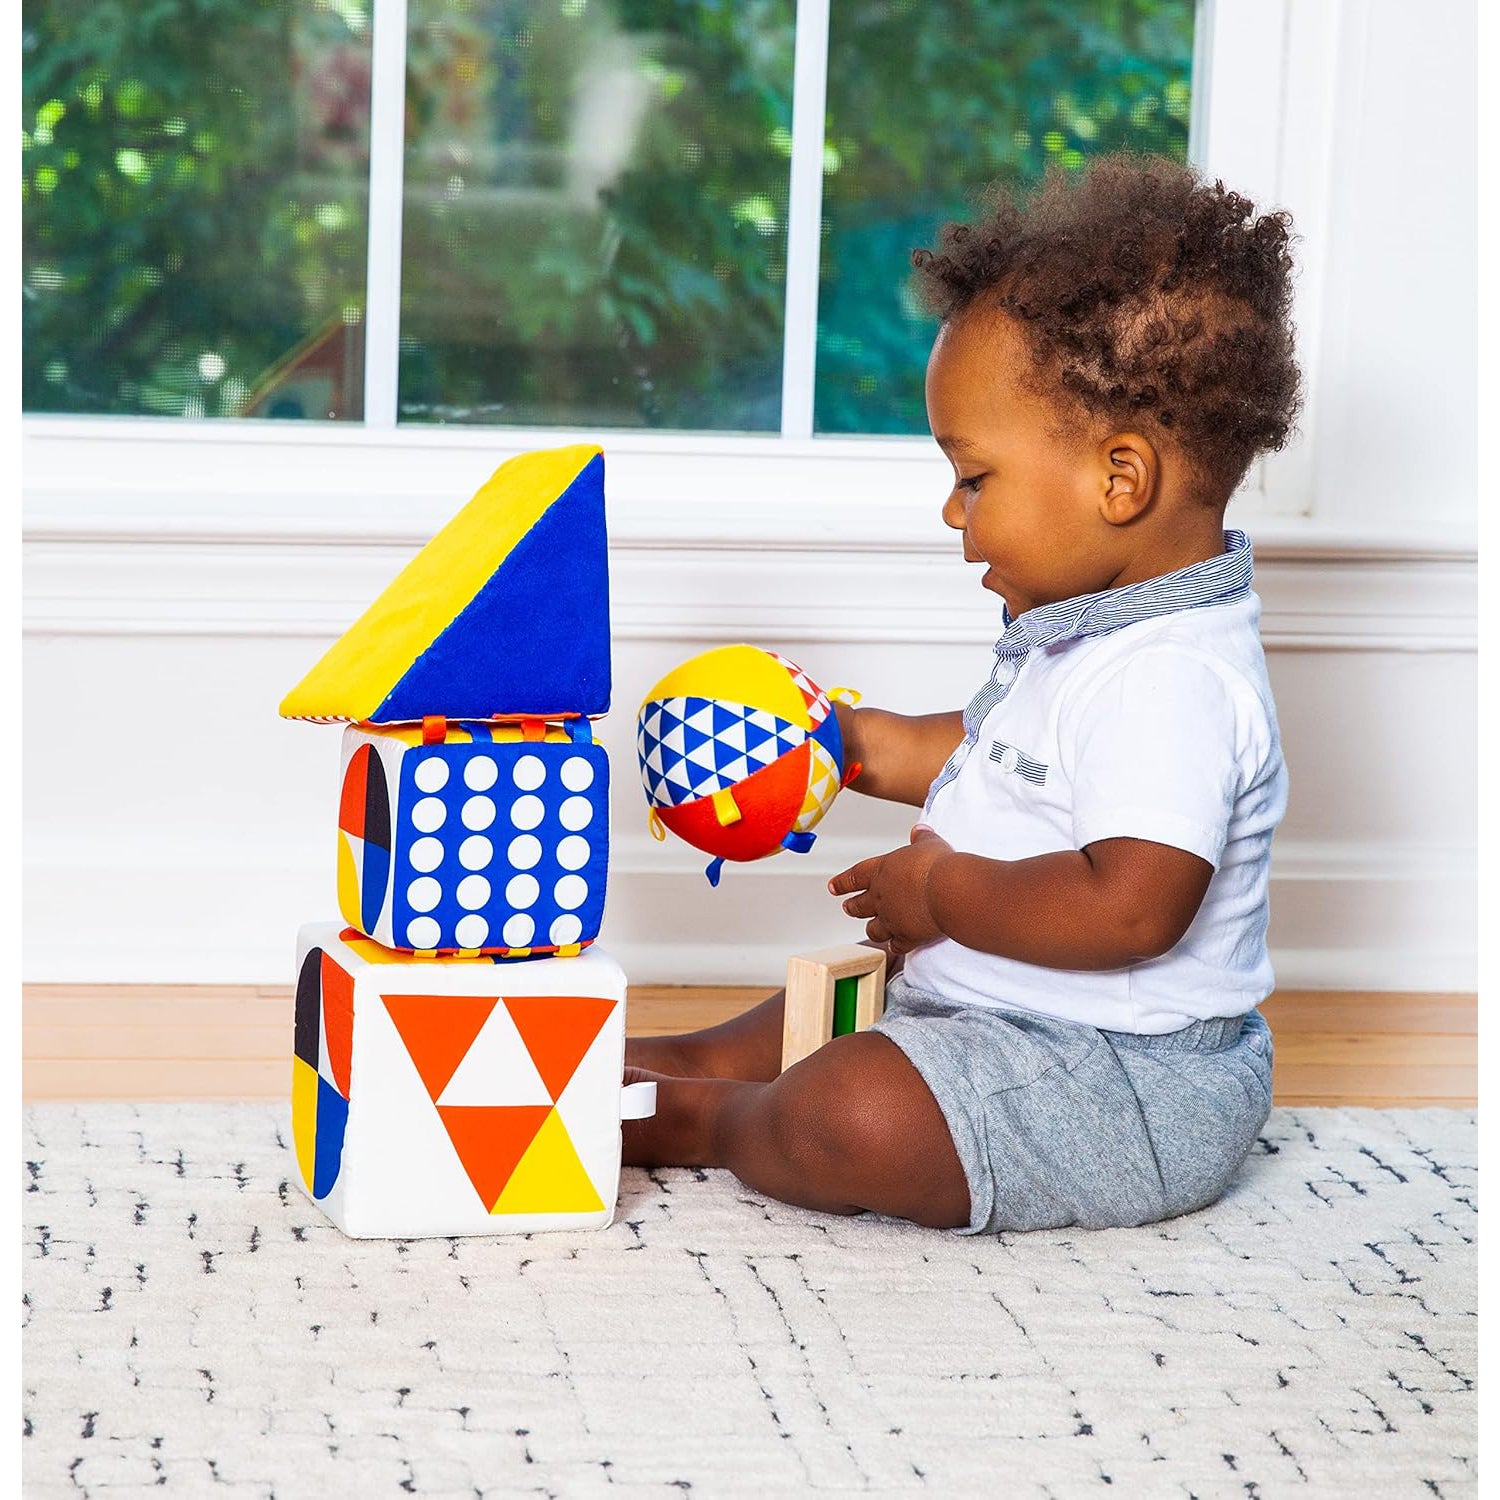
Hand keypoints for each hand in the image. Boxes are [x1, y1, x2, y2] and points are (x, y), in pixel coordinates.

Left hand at [828, 824, 952, 955]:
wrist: (948, 891)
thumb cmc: (937, 866)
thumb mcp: (929, 844)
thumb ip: (921, 838)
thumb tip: (920, 831)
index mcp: (881, 872)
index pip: (854, 877)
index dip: (842, 883)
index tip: (833, 887)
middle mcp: (881, 897)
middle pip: (859, 905)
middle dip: (852, 907)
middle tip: (847, 908)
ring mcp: (892, 919)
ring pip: (874, 929)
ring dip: (872, 929)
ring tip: (870, 930)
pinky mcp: (907, 937)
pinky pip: (897, 946)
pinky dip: (895, 946)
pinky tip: (896, 947)